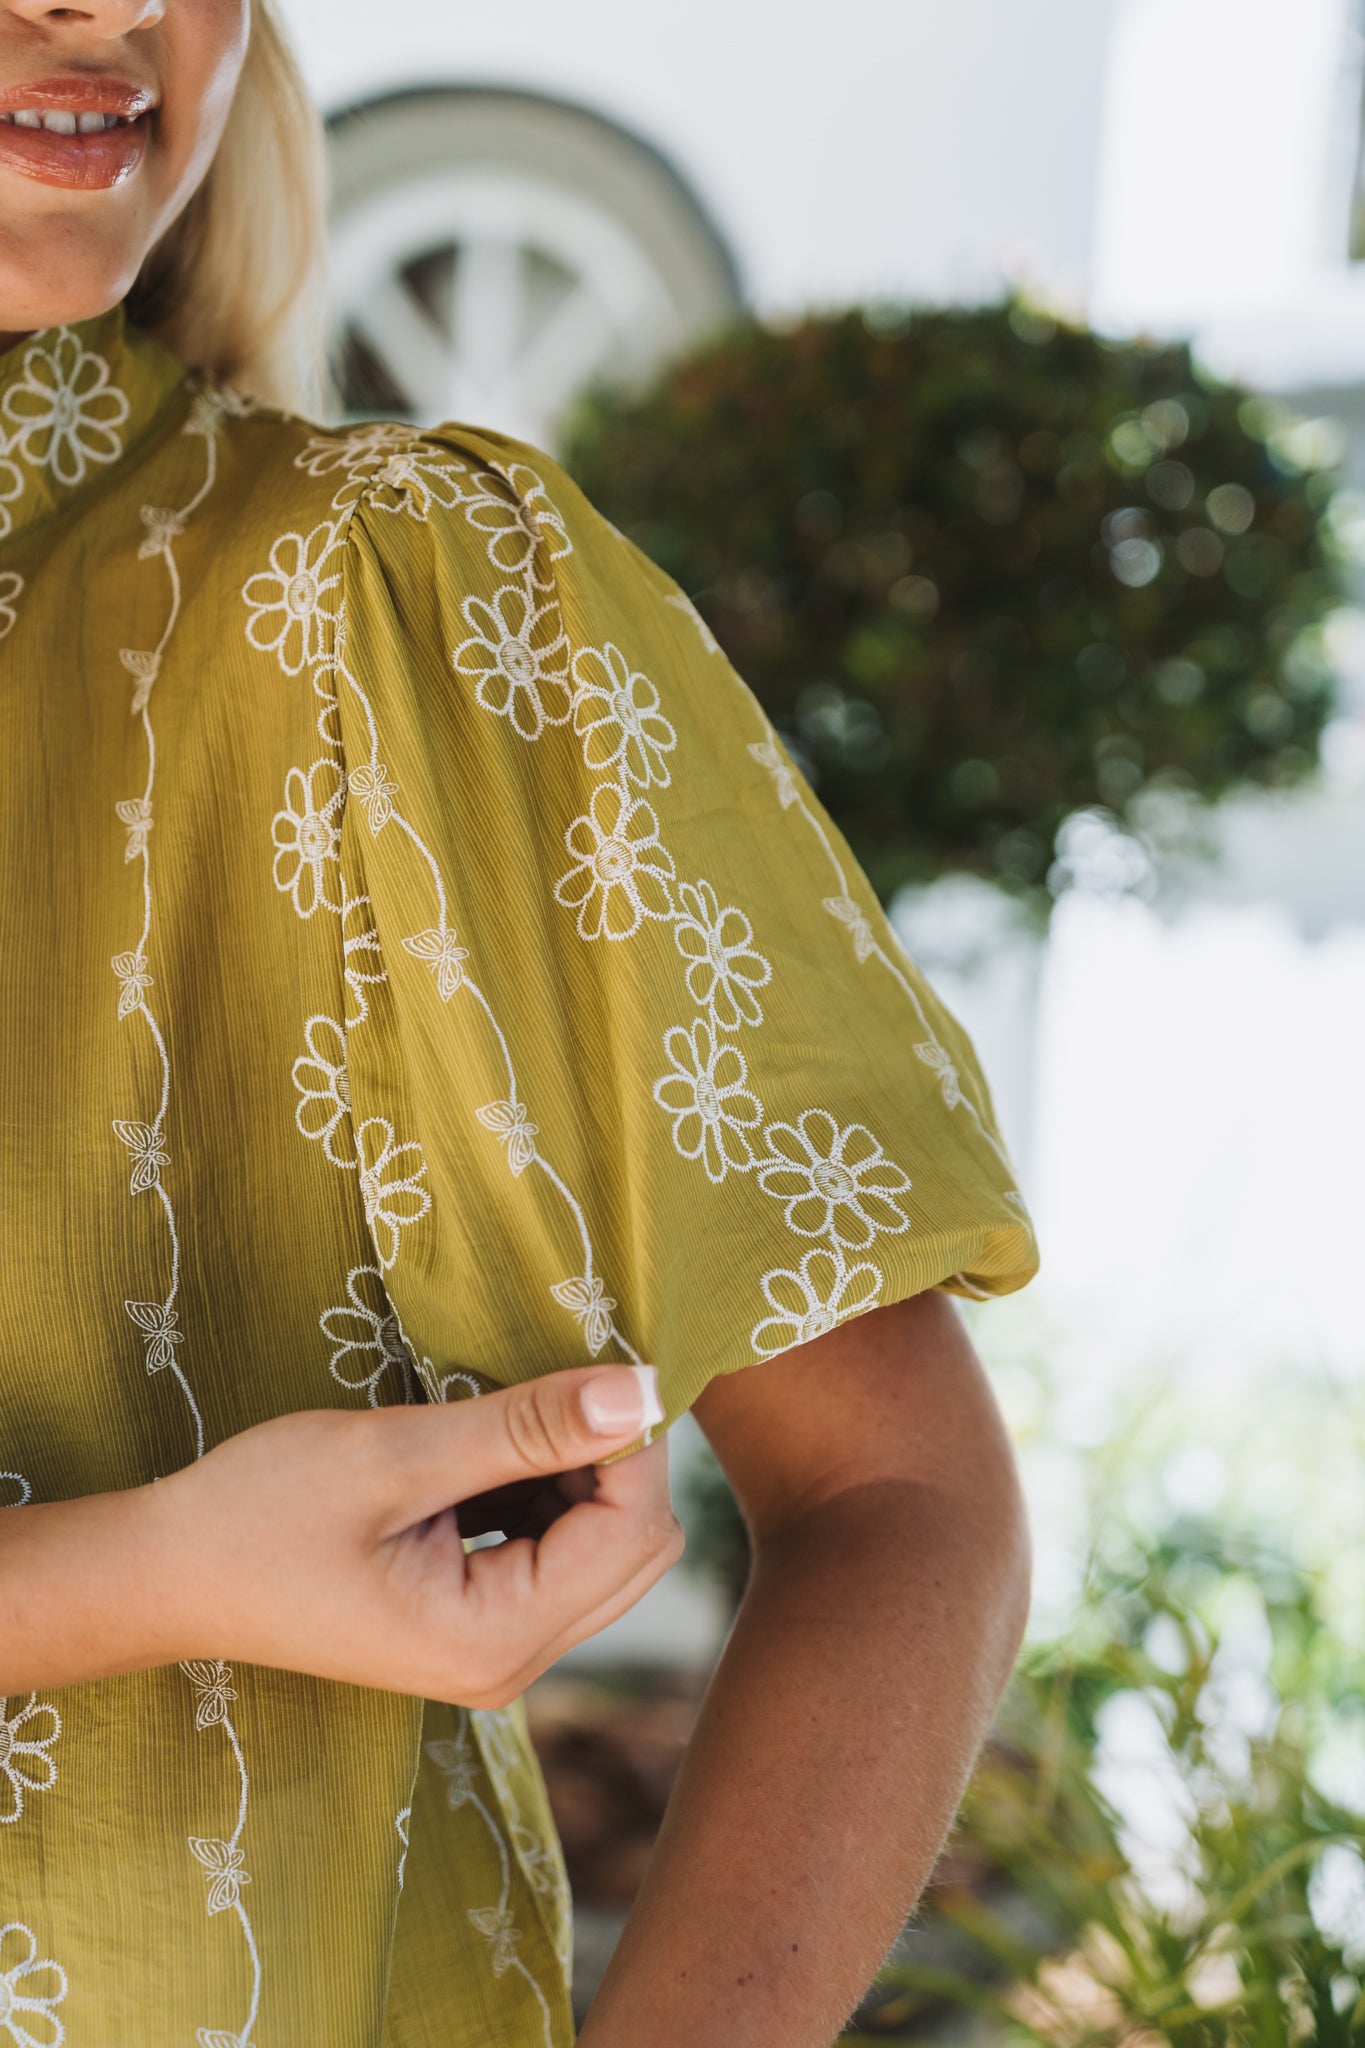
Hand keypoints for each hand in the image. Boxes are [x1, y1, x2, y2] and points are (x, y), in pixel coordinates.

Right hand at [151, 1365, 680, 1704]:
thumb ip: (523, 1425)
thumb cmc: (259, 1511)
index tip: (602, 1359)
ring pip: (603, 1547)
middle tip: (553, 1383)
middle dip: (615, 1459)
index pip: (631, 1532)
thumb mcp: (395, 1453)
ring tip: (505, 1414)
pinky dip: (545, 1490)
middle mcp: (511, 1662)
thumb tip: (637, 1390)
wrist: (169, 1572)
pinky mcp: (477, 1623)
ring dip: (579, 1470)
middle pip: (636, 1550)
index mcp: (493, 1638)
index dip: (632, 1441)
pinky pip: (555, 1551)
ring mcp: (495, 1649)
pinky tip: (490, 1448)